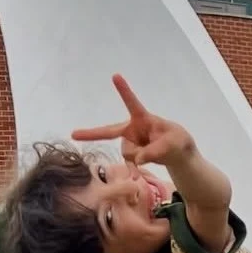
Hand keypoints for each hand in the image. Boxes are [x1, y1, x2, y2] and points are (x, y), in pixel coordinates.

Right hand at [72, 74, 194, 167]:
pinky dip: (134, 170)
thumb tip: (138, 160)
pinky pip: (129, 164)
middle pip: (109, 132)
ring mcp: (130, 142)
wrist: (178, 153)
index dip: (124, 90)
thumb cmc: (177, 141)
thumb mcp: (172, 145)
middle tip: (74, 134)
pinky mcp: (132, 154)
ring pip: (127, 153)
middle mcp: (132, 129)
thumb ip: (156, 151)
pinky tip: (137, 177)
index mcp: (143, 118)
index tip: (116, 75)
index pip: (132, 103)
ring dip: (139, 158)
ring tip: (154, 156)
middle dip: (91, 133)